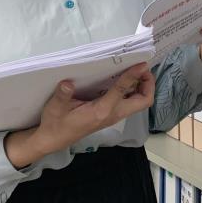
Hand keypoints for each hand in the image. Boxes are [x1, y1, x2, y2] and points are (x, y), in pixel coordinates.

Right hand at [4, 62, 154, 168]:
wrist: (53, 139)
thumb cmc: (55, 122)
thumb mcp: (56, 107)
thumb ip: (63, 95)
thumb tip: (68, 82)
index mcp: (101, 111)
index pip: (122, 90)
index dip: (133, 76)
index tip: (141, 63)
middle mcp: (112, 114)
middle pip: (142, 102)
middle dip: (148, 84)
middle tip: (143, 68)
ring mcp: (113, 116)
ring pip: (138, 103)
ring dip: (142, 87)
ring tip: (137, 70)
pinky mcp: (110, 115)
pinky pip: (129, 103)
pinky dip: (133, 91)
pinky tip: (124, 79)